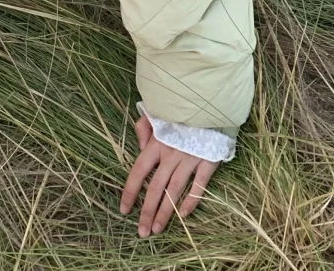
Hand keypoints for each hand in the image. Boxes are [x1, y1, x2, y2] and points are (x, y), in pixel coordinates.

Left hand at [120, 114, 219, 236]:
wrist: (210, 101)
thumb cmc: (181, 108)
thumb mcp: (157, 111)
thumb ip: (144, 127)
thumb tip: (139, 147)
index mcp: (157, 142)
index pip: (139, 171)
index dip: (130, 191)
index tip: (124, 210)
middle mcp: (171, 154)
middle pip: (155, 187)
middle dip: (147, 211)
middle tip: (142, 232)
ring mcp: (190, 159)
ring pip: (174, 191)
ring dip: (165, 212)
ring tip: (157, 229)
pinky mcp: (208, 161)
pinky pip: (199, 186)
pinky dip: (192, 202)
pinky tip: (183, 216)